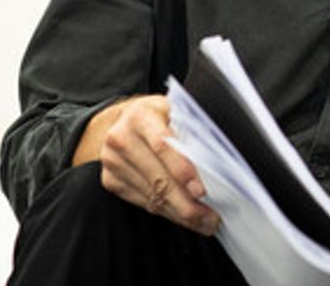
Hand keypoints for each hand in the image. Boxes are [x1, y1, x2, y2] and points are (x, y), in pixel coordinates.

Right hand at [74, 94, 219, 234]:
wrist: (123, 120)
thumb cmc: (159, 115)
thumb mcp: (174, 109)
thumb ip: (190, 125)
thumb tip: (218, 153)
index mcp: (140, 116)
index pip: (163, 145)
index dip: (183, 170)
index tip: (201, 191)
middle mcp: (121, 139)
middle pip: (157, 177)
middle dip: (186, 203)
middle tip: (211, 218)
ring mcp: (113, 162)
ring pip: (151, 195)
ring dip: (179, 212)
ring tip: (204, 221)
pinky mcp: (110, 181)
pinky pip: (142, 202)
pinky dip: (165, 212)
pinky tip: (183, 217)